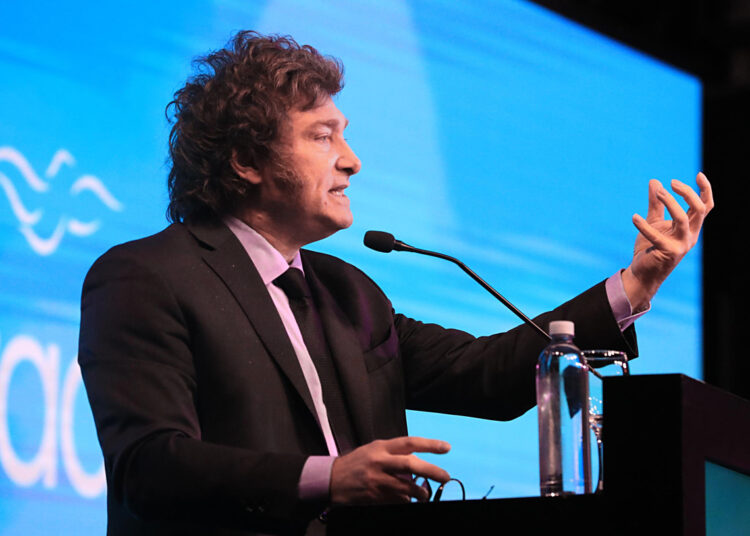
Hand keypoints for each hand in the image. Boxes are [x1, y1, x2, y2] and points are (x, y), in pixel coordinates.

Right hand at [330, 436, 450, 504]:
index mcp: (381, 447)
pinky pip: (397, 500)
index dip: (429, 445)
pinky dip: (406, 500)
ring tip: (425, 493)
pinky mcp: (375, 496)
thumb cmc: (357, 463)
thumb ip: (394, 455)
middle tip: (445, 477)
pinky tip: (407, 499)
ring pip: (406, 486)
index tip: (446, 448)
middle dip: (432, 471)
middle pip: (410, 464)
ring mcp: (377, 480)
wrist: (332, 479)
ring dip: (420, 492)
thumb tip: (418, 464)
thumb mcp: (374, 451)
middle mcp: (380, 461)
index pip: (409, 442)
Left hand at [622, 172, 713, 310]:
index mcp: (690, 227)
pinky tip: (634, 217)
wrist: (641, 272)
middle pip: (699, 209)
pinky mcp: (667, 252)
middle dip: (687, 193)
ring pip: (683, 219)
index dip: (705, 190)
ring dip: (671, 203)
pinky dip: (644, 225)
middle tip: (671, 183)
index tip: (698, 174)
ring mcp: (681, 245)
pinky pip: (656, 236)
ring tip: (658, 193)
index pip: (705, 206)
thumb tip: (655, 182)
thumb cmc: (650, 248)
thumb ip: (656, 204)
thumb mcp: (654, 222)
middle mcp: (690, 235)